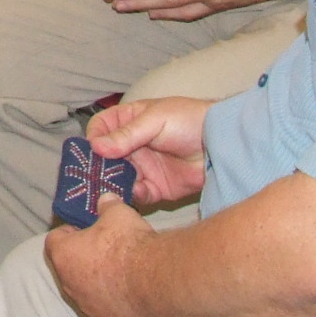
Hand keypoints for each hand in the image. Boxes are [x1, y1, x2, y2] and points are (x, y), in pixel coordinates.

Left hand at [42, 206, 155, 316]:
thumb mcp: (118, 212)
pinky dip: (112, 299)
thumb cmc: (128, 244)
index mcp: (63, 255)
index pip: (54, 239)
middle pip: (68, 267)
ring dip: (96, 281)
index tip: (86, 228)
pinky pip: (104, 307)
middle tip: (103, 247)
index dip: (70, 231)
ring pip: (84, 290)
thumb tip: (106, 200)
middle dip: (82, 257)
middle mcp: (68, 285)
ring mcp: (87, 307)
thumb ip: (107, 205)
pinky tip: (130, 290)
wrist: (155, 282)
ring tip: (120, 270)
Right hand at [86, 96, 208, 206]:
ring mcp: (143, 167)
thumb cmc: (190, 120)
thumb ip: (127, 135)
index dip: (94, 137)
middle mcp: (133, 146)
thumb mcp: (156, 120)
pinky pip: (137, 194)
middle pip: (105, 158)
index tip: (93, 148)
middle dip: (97, 167)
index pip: (101, 128)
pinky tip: (134, 192)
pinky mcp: (156, 188)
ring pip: (117, 178)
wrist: (223, 144)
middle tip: (93, 175)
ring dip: (112, 184)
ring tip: (109, 188)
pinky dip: (132, 196)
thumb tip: (96, 146)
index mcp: (130, 122)